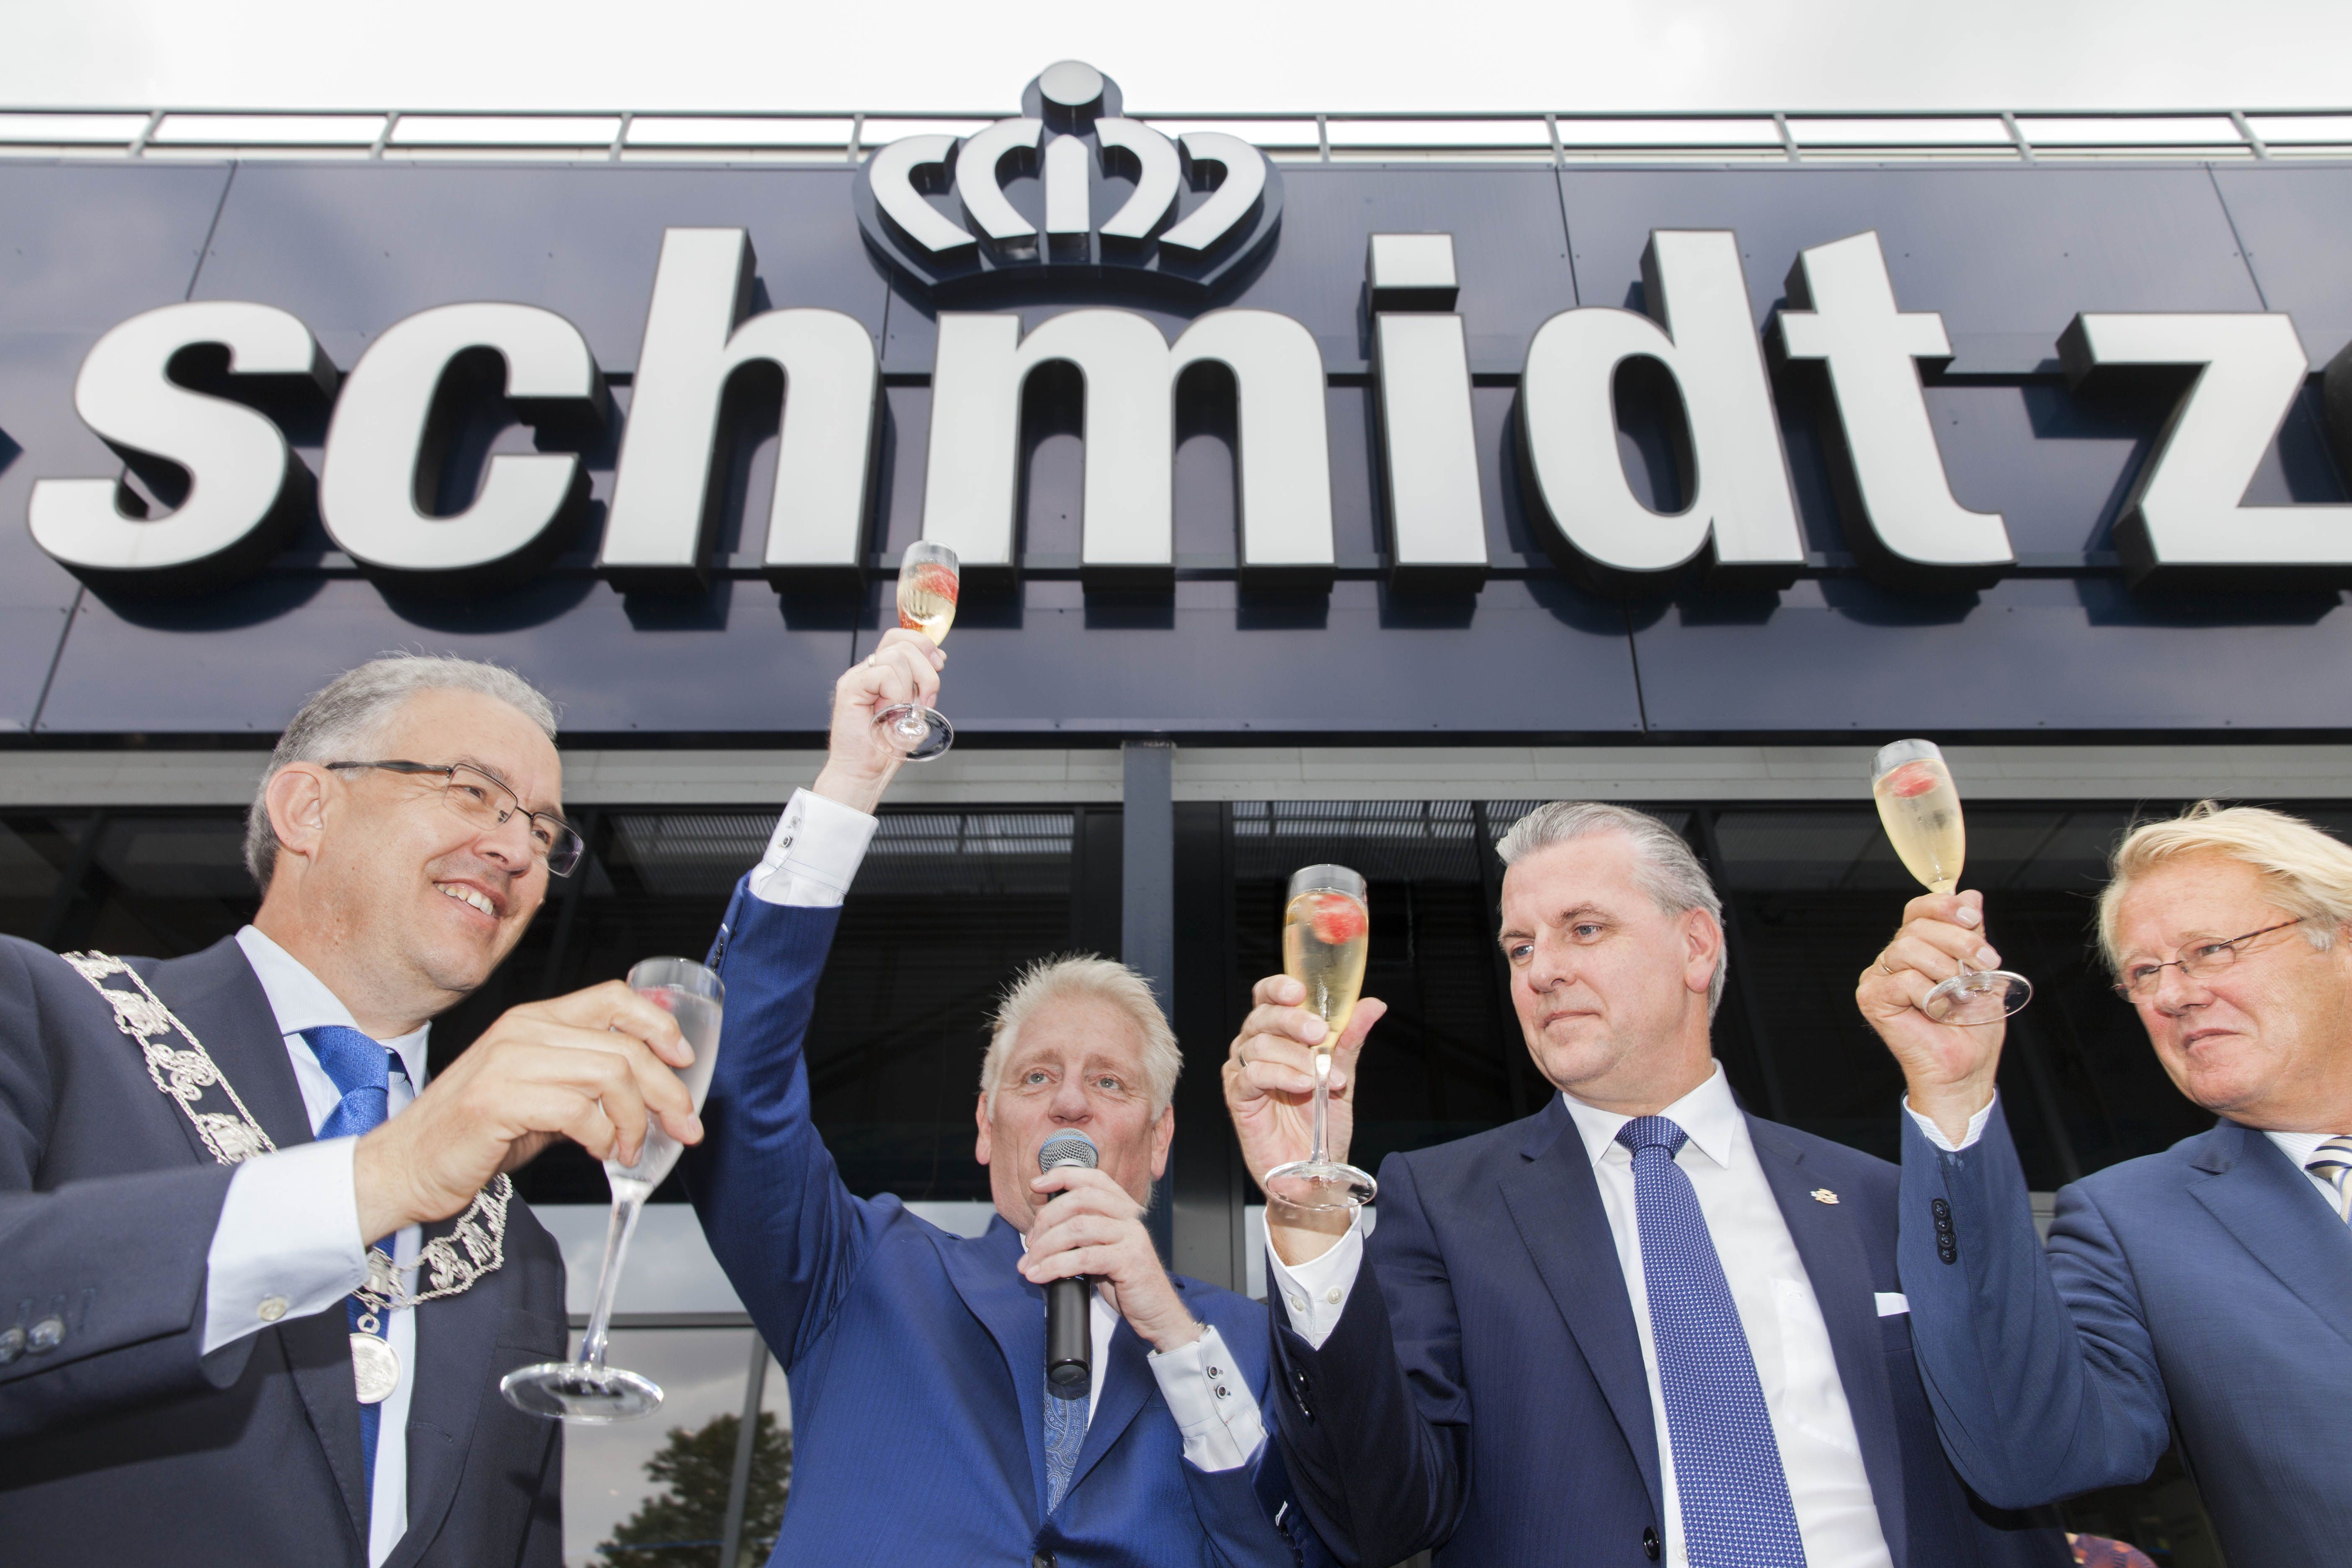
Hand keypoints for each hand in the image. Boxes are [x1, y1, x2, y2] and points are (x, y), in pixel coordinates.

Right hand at [352, 981, 700, 1241]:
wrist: (404, 1167)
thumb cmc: (471, 1136)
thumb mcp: (537, 1097)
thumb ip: (584, 1084)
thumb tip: (646, 1093)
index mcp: (533, 1021)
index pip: (613, 998)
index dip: (659, 1026)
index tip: (684, 1061)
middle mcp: (523, 1033)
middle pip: (624, 1047)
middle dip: (667, 1091)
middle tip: (682, 1126)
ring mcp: (509, 1064)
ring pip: (610, 1075)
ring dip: (636, 1120)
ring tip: (629, 1149)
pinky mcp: (498, 1101)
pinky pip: (579, 1111)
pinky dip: (603, 1136)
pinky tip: (599, 1152)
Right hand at [811, 628, 945, 813]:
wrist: (864, 773)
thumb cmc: (885, 748)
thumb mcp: (914, 710)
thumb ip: (921, 684)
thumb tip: (938, 659)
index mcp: (881, 672)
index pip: (901, 637)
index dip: (924, 645)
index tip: (939, 665)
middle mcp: (868, 670)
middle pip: (904, 643)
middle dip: (927, 672)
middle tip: (925, 702)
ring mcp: (857, 677)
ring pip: (897, 657)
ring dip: (911, 688)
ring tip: (902, 713)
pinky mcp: (850, 687)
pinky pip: (884, 674)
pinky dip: (896, 695)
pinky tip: (890, 713)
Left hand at [1017, 1165, 1199, 1353]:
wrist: (1156, 1311)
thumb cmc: (1126, 1282)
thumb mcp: (1101, 1250)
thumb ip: (1081, 1234)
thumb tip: (1039, 1233)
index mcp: (1122, 1209)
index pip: (1092, 1179)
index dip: (1062, 1177)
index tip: (1036, 1186)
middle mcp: (1129, 1217)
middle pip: (1079, 1200)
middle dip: (1046, 1220)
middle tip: (1030, 1244)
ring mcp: (1131, 1236)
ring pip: (1078, 1228)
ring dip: (1045, 1247)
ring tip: (1029, 1265)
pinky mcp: (1129, 1260)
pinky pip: (1084, 1257)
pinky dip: (1055, 1266)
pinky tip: (1040, 1275)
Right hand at [1224, 974, 1384, 1264]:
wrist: (1315, 1170)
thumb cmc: (1323, 1122)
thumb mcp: (1343, 1074)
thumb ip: (1350, 1038)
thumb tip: (1374, 1004)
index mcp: (1278, 1034)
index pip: (1268, 996)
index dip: (1278, 987)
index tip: (1299, 990)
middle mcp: (1256, 1047)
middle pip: (1262, 1016)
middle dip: (1293, 1020)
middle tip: (1320, 1033)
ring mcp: (1244, 1071)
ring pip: (1258, 1044)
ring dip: (1295, 1057)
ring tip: (1321, 1076)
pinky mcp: (1238, 1097)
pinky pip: (1252, 1075)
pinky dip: (1280, 1076)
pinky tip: (1302, 1085)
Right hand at [1856, 890, 2006, 1143]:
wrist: (1964, 1069)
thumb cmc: (1971, 1029)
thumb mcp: (1981, 972)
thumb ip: (1972, 935)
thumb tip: (1970, 896)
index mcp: (1918, 949)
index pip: (1919, 910)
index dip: (1944, 906)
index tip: (1973, 918)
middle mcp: (1894, 959)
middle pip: (1917, 926)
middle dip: (1959, 942)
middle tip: (1985, 967)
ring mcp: (1880, 977)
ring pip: (1908, 948)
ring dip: (1946, 971)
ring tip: (1961, 996)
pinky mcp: (1872, 998)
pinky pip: (1902, 979)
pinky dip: (1929, 995)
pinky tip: (1939, 1011)